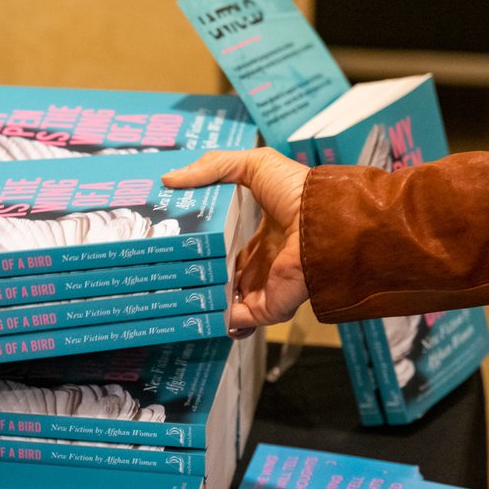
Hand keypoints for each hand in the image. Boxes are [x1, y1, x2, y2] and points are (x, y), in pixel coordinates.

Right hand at [162, 149, 309, 337]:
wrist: (321, 222)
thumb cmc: (296, 192)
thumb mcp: (254, 166)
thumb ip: (213, 167)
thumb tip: (169, 178)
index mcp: (265, 235)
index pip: (232, 247)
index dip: (207, 247)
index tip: (178, 245)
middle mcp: (266, 263)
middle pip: (227, 277)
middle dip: (201, 277)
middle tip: (168, 273)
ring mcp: (267, 287)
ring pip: (229, 302)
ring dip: (205, 300)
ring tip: (173, 295)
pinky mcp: (268, 307)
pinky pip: (238, 322)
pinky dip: (218, 321)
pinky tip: (193, 314)